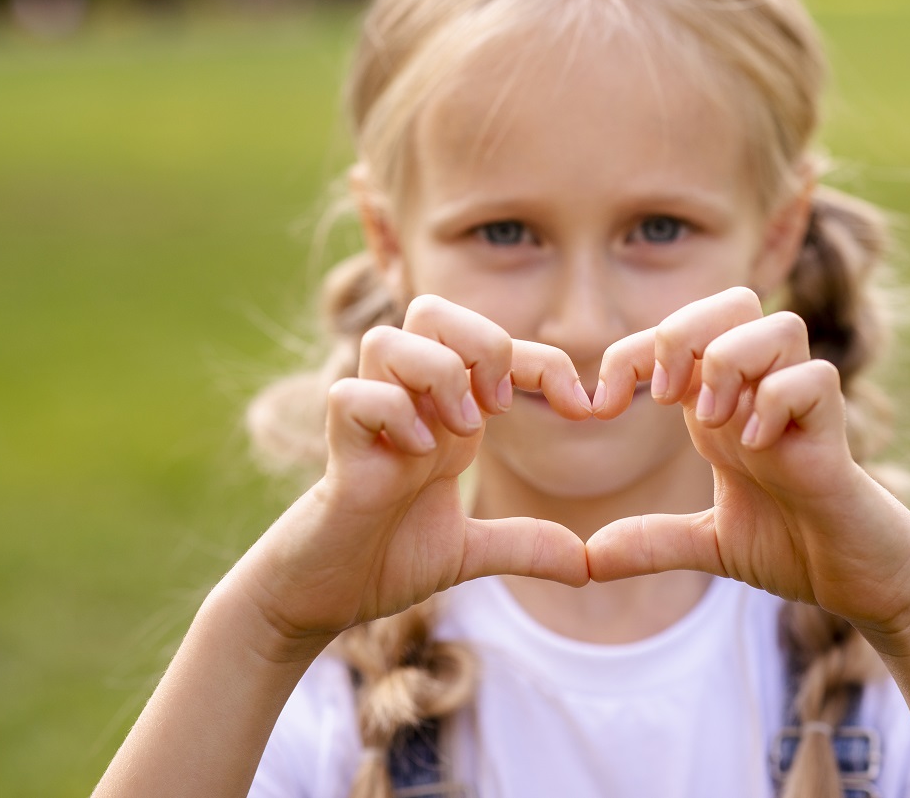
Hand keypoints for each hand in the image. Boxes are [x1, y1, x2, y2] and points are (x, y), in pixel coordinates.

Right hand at [236, 295, 590, 656]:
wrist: (322, 599)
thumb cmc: (384, 559)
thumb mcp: (470, 551)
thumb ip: (526, 545)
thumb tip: (587, 565)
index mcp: (446, 413)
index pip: (496, 348)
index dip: (546, 362)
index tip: (584, 409)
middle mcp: (409, 404)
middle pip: (432, 310)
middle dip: (480, 341)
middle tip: (499, 406)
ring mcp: (370, 423)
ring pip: (389, 340)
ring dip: (437, 376)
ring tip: (459, 431)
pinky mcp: (337, 453)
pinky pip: (352, 398)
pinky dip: (391, 416)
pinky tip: (412, 457)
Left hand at [585, 287, 909, 636]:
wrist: (856, 581)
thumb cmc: (793, 545)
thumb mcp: (708, 544)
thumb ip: (652, 542)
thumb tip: (590, 557)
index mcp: (724, 401)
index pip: (676, 338)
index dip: (628, 355)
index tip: (597, 408)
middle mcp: (761, 392)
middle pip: (733, 302)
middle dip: (684, 332)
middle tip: (662, 397)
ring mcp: (801, 408)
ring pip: (778, 325)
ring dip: (732, 363)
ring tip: (712, 421)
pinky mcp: (835, 434)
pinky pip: (814, 380)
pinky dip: (778, 403)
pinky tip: (757, 448)